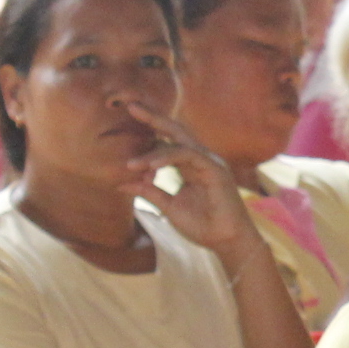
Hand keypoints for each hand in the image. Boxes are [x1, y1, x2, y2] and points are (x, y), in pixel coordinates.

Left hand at [113, 96, 254, 255]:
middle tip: (131, 106)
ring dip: (153, 151)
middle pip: (175, 131)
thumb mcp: (169, 206)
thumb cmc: (203, 225)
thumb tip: (121, 184)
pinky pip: (189, 155)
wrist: (227, 242)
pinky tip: (150, 166)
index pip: (168, 140)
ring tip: (131, 163)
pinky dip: (168, 157)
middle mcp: (200, 158)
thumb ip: (149, 191)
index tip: (127, 124)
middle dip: (153, 118)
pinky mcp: (215, 169)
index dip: (149, 131)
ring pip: (179, 143)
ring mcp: (210, 162)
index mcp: (190, 165)